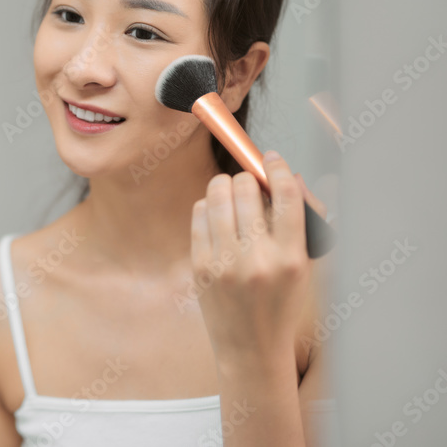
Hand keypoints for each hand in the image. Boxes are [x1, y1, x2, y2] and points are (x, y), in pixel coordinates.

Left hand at [190, 150, 321, 366]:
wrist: (251, 347)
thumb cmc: (281, 303)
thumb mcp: (304, 266)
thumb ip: (301, 221)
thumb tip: (287, 176)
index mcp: (292, 258)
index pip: (286, 196)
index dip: (278, 168)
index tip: (272, 158)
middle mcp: (258, 259)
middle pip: (247, 188)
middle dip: (248, 177)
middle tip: (250, 183)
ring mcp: (226, 262)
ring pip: (218, 195)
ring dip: (225, 184)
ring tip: (230, 190)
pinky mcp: (201, 265)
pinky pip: (200, 213)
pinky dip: (208, 205)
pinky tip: (216, 212)